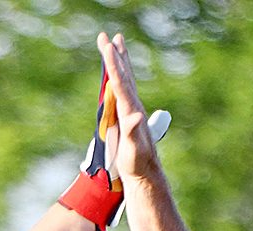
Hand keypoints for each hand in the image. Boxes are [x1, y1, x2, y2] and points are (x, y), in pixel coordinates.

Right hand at [99, 33, 166, 188]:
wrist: (145, 172)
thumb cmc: (137, 163)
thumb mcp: (134, 149)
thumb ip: (135, 132)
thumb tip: (136, 116)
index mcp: (131, 110)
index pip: (120, 82)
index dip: (113, 64)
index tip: (107, 46)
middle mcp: (133, 105)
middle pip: (124, 75)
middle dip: (115, 55)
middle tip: (108, 36)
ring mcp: (132, 109)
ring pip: (125, 79)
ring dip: (120, 61)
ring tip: (116, 44)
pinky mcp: (129, 115)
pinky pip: (123, 89)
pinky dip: (119, 76)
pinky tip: (116, 73)